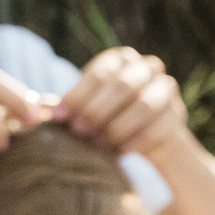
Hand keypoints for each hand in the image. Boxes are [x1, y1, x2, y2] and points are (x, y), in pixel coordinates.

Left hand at [55, 46, 189, 161]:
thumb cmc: (104, 117)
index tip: (59, 119)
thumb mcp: (83, 107)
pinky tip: (117, 154)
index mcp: (120, 59)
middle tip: (78, 132)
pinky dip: (134, 143)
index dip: (77, 97)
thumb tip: (37, 107)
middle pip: (124, 86)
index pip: (99, 74)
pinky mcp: (177, 114)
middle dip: (98, 111)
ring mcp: (167, 89)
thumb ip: (63, 106)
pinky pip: (157, 129)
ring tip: (98, 145)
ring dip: (117, 127)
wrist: (145, 135)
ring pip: (145, 106)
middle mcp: (147, 67)